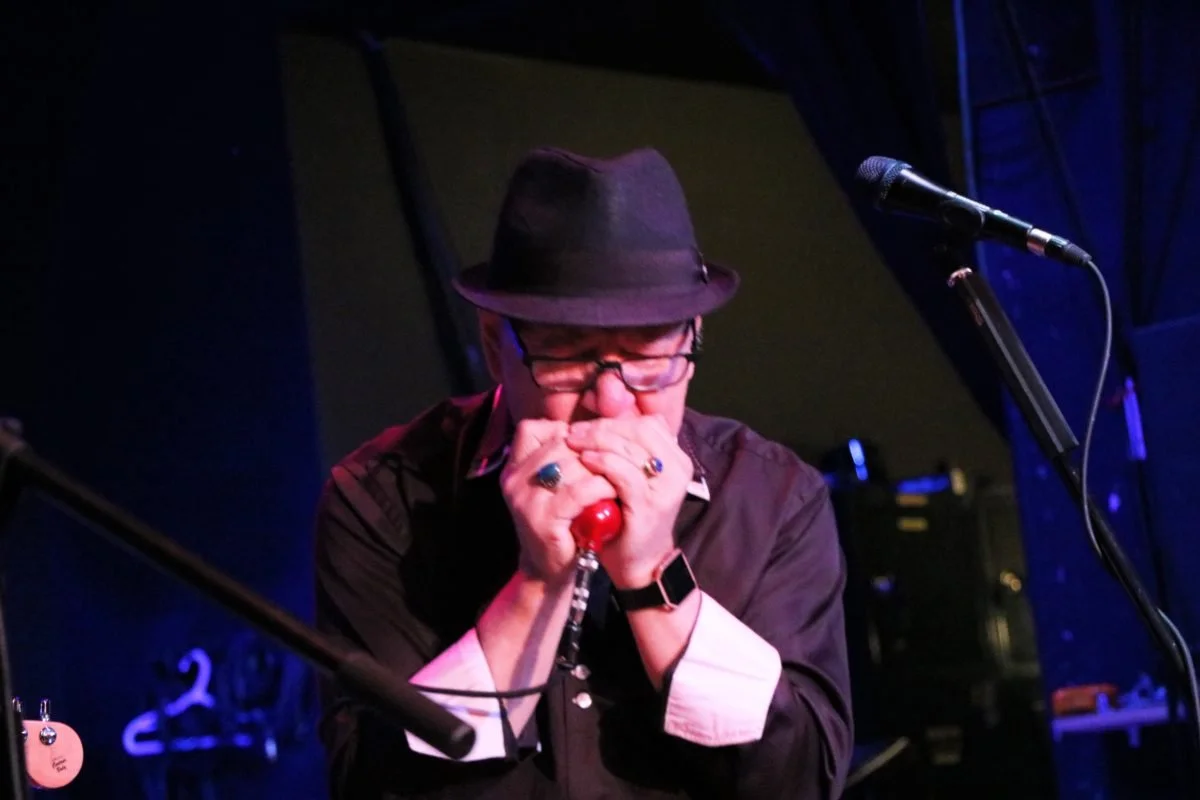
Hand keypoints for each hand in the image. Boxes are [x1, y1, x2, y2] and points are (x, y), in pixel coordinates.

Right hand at [500, 419, 618, 583]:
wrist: (550, 571)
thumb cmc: (562, 523)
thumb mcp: (557, 486)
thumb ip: (565, 458)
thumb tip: (598, 426)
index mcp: (514, 468)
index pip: (532, 429)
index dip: (564, 431)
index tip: (589, 445)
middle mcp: (514, 480)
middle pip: (560, 444)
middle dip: (591, 449)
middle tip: (615, 457)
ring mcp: (525, 500)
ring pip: (571, 464)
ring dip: (601, 467)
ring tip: (619, 473)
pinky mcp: (542, 520)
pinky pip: (578, 492)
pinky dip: (600, 488)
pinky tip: (613, 490)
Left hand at [565, 416, 689, 587]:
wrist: (639, 561)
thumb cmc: (629, 516)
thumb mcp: (633, 478)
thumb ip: (626, 451)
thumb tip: (596, 421)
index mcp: (676, 458)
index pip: (645, 423)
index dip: (613, 421)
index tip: (584, 426)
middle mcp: (678, 468)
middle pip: (638, 430)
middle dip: (602, 428)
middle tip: (573, 433)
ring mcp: (667, 487)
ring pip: (631, 447)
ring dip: (598, 440)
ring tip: (573, 442)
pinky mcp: (651, 504)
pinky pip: (625, 474)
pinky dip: (603, 463)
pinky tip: (585, 460)